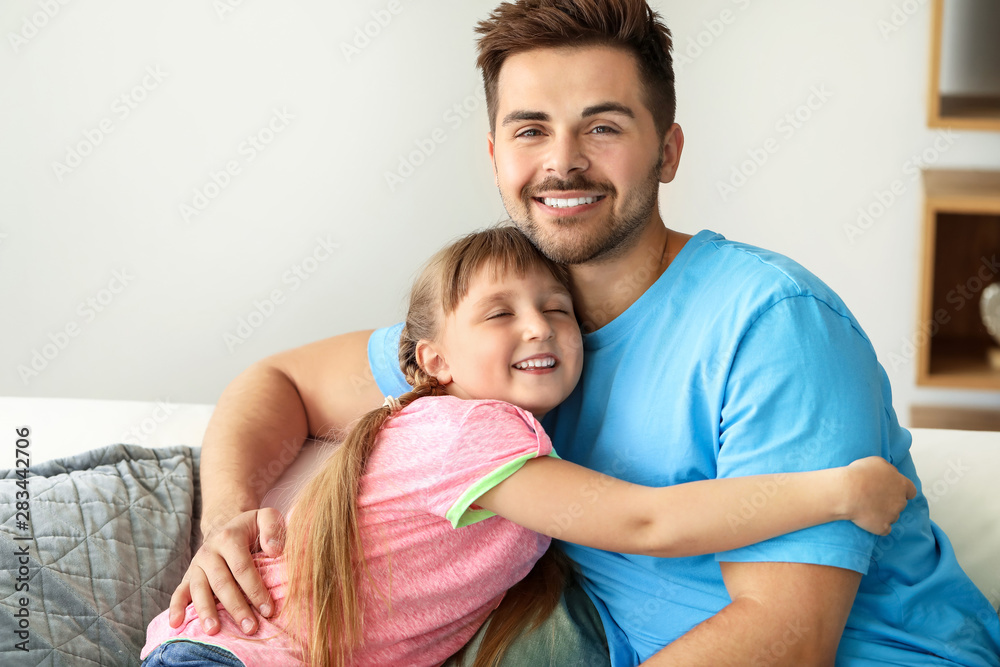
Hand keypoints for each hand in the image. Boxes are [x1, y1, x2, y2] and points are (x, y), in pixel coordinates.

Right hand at [169, 507, 284, 634]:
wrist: (226, 527)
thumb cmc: (252, 529)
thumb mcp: (266, 518)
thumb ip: (273, 528)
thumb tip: (274, 550)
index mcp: (229, 538)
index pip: (242, 567)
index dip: (255, 589)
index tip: (268, 610)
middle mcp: (209, 552)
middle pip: (222, 583)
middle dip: (236, 607)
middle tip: (250, 628)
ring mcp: (197, 565)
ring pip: (199, 590)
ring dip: (206, 612)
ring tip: (214, 631)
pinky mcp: (188, 576)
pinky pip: (179, 592)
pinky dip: (176, 608)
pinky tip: (176, 624)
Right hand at [844, 456, 916, 534]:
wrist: (847, 491)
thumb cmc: (860, 474)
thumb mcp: (877, 462)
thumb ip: (888, 469)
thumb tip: (890, 474)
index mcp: (901, 484)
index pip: (911, 491)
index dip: (904, 492)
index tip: (896, 492)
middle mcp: (900, 500)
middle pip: (900, 504)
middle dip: (890, 502)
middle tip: (875, 498)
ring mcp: (892, 515)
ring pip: (892, 517)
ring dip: (883, 514)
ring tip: (867, 508)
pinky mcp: (882, 526)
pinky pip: (884, 529)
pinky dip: (877, 526)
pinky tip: (868, 520)